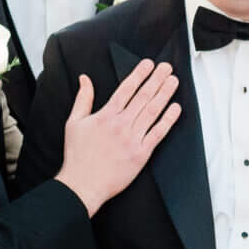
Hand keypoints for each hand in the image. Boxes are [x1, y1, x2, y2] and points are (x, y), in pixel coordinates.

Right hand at [56, 62, 180, 215]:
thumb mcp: (74, 122)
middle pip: (143, 97)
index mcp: (105, 116)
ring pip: (152, 111)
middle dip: (156, 79)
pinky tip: (175, 108)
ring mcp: (132, 139)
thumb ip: (83, 99)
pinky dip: (168, 120)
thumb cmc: (77, 156)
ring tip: (173, 81)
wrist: (83, 184)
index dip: (139, 74)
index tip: (149, 64)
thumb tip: (85, 78)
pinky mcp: (141, 154)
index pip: (126, 89)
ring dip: (165, 94)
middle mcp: (121, 125)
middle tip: (167, 67)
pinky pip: (158, 133)